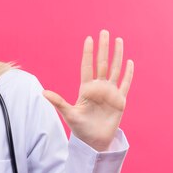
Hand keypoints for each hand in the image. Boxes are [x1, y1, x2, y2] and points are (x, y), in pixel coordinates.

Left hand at [43, 30, 133, 150]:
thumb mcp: (68, 114)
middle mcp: (99, 87)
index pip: (87, 66)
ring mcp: (110, 92)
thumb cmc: (80, 128)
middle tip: (104, 32)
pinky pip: (125, 83)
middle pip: (102, 63)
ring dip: (117, 55)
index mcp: (86, 89)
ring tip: (119, 40)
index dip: (88, 53)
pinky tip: (129, 61)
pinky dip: (128, 73)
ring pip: (114, 69)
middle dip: (103, 48)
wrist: (95, 141)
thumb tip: (43, 92)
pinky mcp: (120, 100)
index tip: (88, 38)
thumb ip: (58, 102)